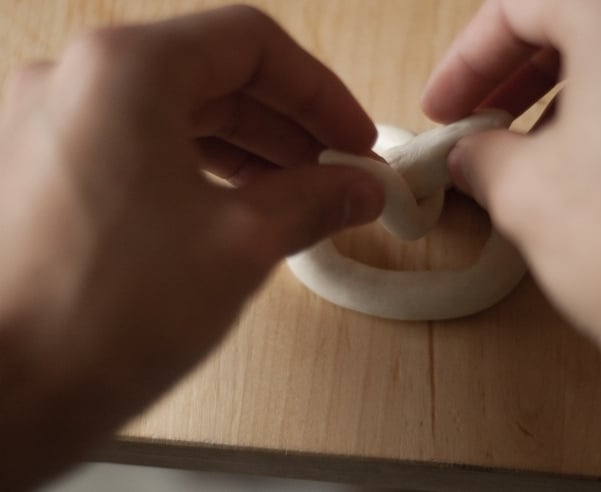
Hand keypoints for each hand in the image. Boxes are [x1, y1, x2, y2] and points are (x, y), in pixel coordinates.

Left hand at [0, 6, 382, 488]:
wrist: (1, 398)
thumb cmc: (98, 317)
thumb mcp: (240, 245)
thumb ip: (314, 201)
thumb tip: (358, 189)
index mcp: (125, 71)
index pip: (251, 44)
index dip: (319, 91)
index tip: (352, 136)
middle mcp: (74, 81)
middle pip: (212, 74)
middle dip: (287, 126)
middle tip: (336, 171)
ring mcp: (47, 125)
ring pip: (174, 112)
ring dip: (246, 149)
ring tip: (295, 195)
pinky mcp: (39, 171)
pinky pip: (137, 147)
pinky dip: (196, 169)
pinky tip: (233, 209)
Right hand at [423, 0, 600, 457]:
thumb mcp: (524, 192)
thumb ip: (480, 154)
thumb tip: (471, 151)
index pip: (519, 5)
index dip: (466, 61)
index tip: (444, 105)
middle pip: (578, 17)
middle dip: (514, 70)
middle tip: (477, 118)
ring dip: (564, 88)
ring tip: (525, 147)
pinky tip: (589, 161)